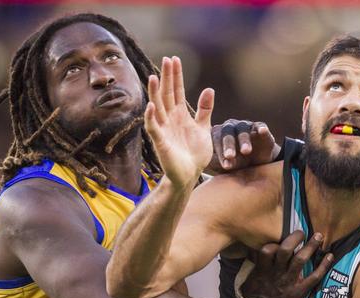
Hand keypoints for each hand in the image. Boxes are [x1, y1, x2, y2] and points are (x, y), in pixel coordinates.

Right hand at [145, 56, 213, 188]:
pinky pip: (153, 128)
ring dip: (155, 93)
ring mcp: (164, 129)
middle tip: (167, 60)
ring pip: (157, 107)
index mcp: (180, 115)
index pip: (177, 90)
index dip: (176, 76)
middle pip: (166, 94)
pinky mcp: (160, 142)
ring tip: (154, 77)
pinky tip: (151, 106)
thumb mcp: (204, 128)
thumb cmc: (194, 154)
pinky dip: (151, 117)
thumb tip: (209, 89)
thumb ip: (205, 110)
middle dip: (167, 78)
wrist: (190, 175)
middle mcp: (170, 119)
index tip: (175, 59)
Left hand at [209, 119, 280, 171]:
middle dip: (228, 145)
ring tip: (245, 151)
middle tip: (230, 156)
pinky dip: (261, 128)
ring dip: (244, 140)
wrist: (254, 162)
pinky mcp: (259, 127)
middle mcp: (229, 127)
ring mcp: (244, 125)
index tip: (224, 165)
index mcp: (217, 134)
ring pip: (242, 129)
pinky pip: (260, 125)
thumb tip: (208, 164)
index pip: (215, 140)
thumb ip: (215, 163)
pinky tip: (262, 131)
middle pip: (227, 132)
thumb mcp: (224, 164)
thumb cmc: (233, 162)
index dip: (219, 152)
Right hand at [241, 230, 332, 297]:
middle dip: (295, 238)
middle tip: (302, 232)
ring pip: (301, 259)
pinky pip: (314, 276)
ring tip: (318, 236)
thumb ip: (252, 265)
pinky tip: (330, 256)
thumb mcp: (247, 280)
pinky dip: (324, 266)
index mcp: (263, 269)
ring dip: (311, 246)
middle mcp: (277, 272)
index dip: (275, 242)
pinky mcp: (300, 290)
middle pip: (286, 250)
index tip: (281, 240)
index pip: (268, 249)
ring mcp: (289, 281)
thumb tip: (251, 251)